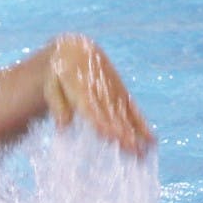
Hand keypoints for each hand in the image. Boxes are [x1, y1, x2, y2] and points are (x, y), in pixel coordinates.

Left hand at [43, 34, 154, 155]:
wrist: (77, 50)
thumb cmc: (60, 73)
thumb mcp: (51, 85)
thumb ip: (57, 105)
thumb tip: (62, 127)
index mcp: (82, 91)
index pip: (93, 110)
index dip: (102, 124)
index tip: (110, 138)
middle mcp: (102, 93)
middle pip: (113, 117)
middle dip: (123, 135)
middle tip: (133, 152)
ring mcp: (114, 93)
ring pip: (126, 116)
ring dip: (135, 135)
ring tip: (143, 153)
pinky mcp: (122, 94)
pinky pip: (134, 111)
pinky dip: (142, 125)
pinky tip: (150, 140)